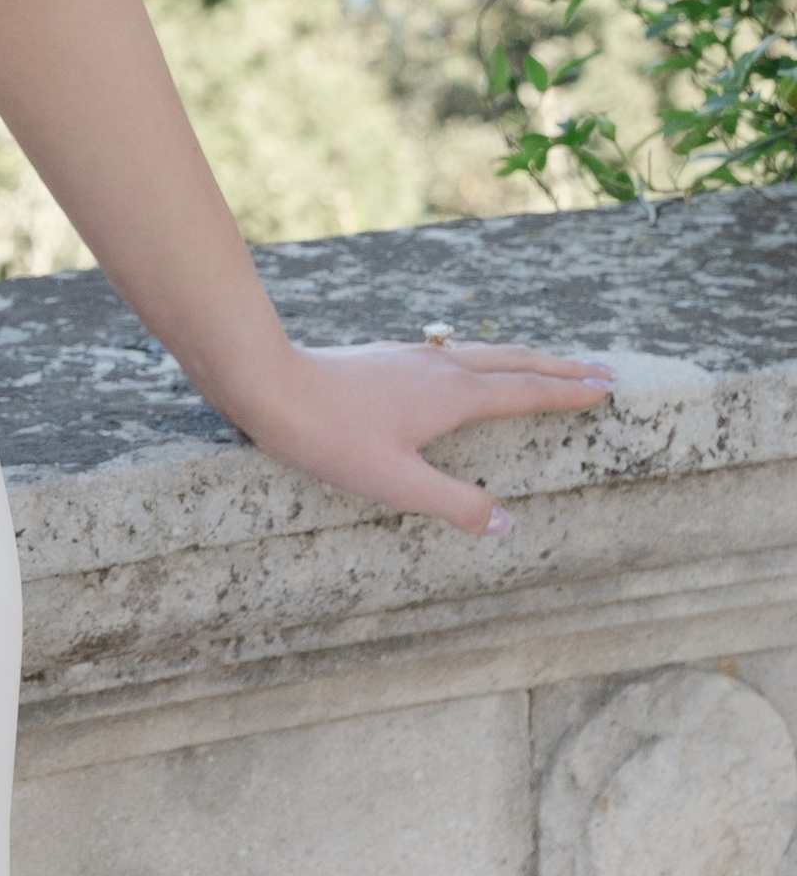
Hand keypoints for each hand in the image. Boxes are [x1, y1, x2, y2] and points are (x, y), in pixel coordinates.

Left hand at [234, 337, 615, 535]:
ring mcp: (411, 357)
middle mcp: (439, 367)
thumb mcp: (396, 482)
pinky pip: (453, 355)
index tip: (605, 387)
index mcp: (452, 395)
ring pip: (482, 353)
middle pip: (513, 361)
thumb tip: (507, 522)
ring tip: (545, 365)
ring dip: (522, 359)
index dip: (568, 391)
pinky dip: (484, 359)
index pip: (525, 391)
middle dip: (558, 367)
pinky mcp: (386, 358)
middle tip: (599, 369)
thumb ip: (455, 503)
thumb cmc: (330, 435)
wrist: (269, 384)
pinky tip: (466, 369)